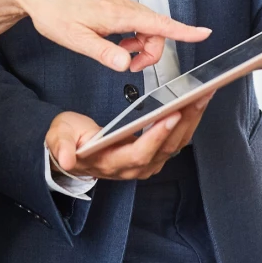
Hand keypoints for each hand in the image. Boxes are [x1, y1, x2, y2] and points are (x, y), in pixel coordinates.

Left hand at [0, 0, 210, 71]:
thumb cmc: (53, 11)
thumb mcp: (75, 39)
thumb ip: (102, 53)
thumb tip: (125, 65)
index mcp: (117, 14)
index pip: (158, 23)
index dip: (183, 30)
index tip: (204, 33)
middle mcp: (121, 5)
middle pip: (155, 28)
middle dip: (153, 50)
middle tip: (132, 67)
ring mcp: (116, 2)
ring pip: (143, 24)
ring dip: (140, 44)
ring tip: (119, 56)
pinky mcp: (109, 3)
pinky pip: (131, 20)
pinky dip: (130, 35)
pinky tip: (113, 42)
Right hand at [45, 94, 213, 181]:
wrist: (73, 153)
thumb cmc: (68, 141)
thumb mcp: (59, 138)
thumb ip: (62, 147)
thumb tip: (66, 159)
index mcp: (111, 162)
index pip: (139, 153)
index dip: (156, 136)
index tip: (170, 116)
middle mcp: (133, 167)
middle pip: (166, 148)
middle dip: (184, 121)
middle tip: (197, 96)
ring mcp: (145, 163)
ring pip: (175, 144)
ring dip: (191, 119)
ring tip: (202, 95)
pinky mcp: (153, 154)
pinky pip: (176, 140)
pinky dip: (188, 121)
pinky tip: (195, 103)